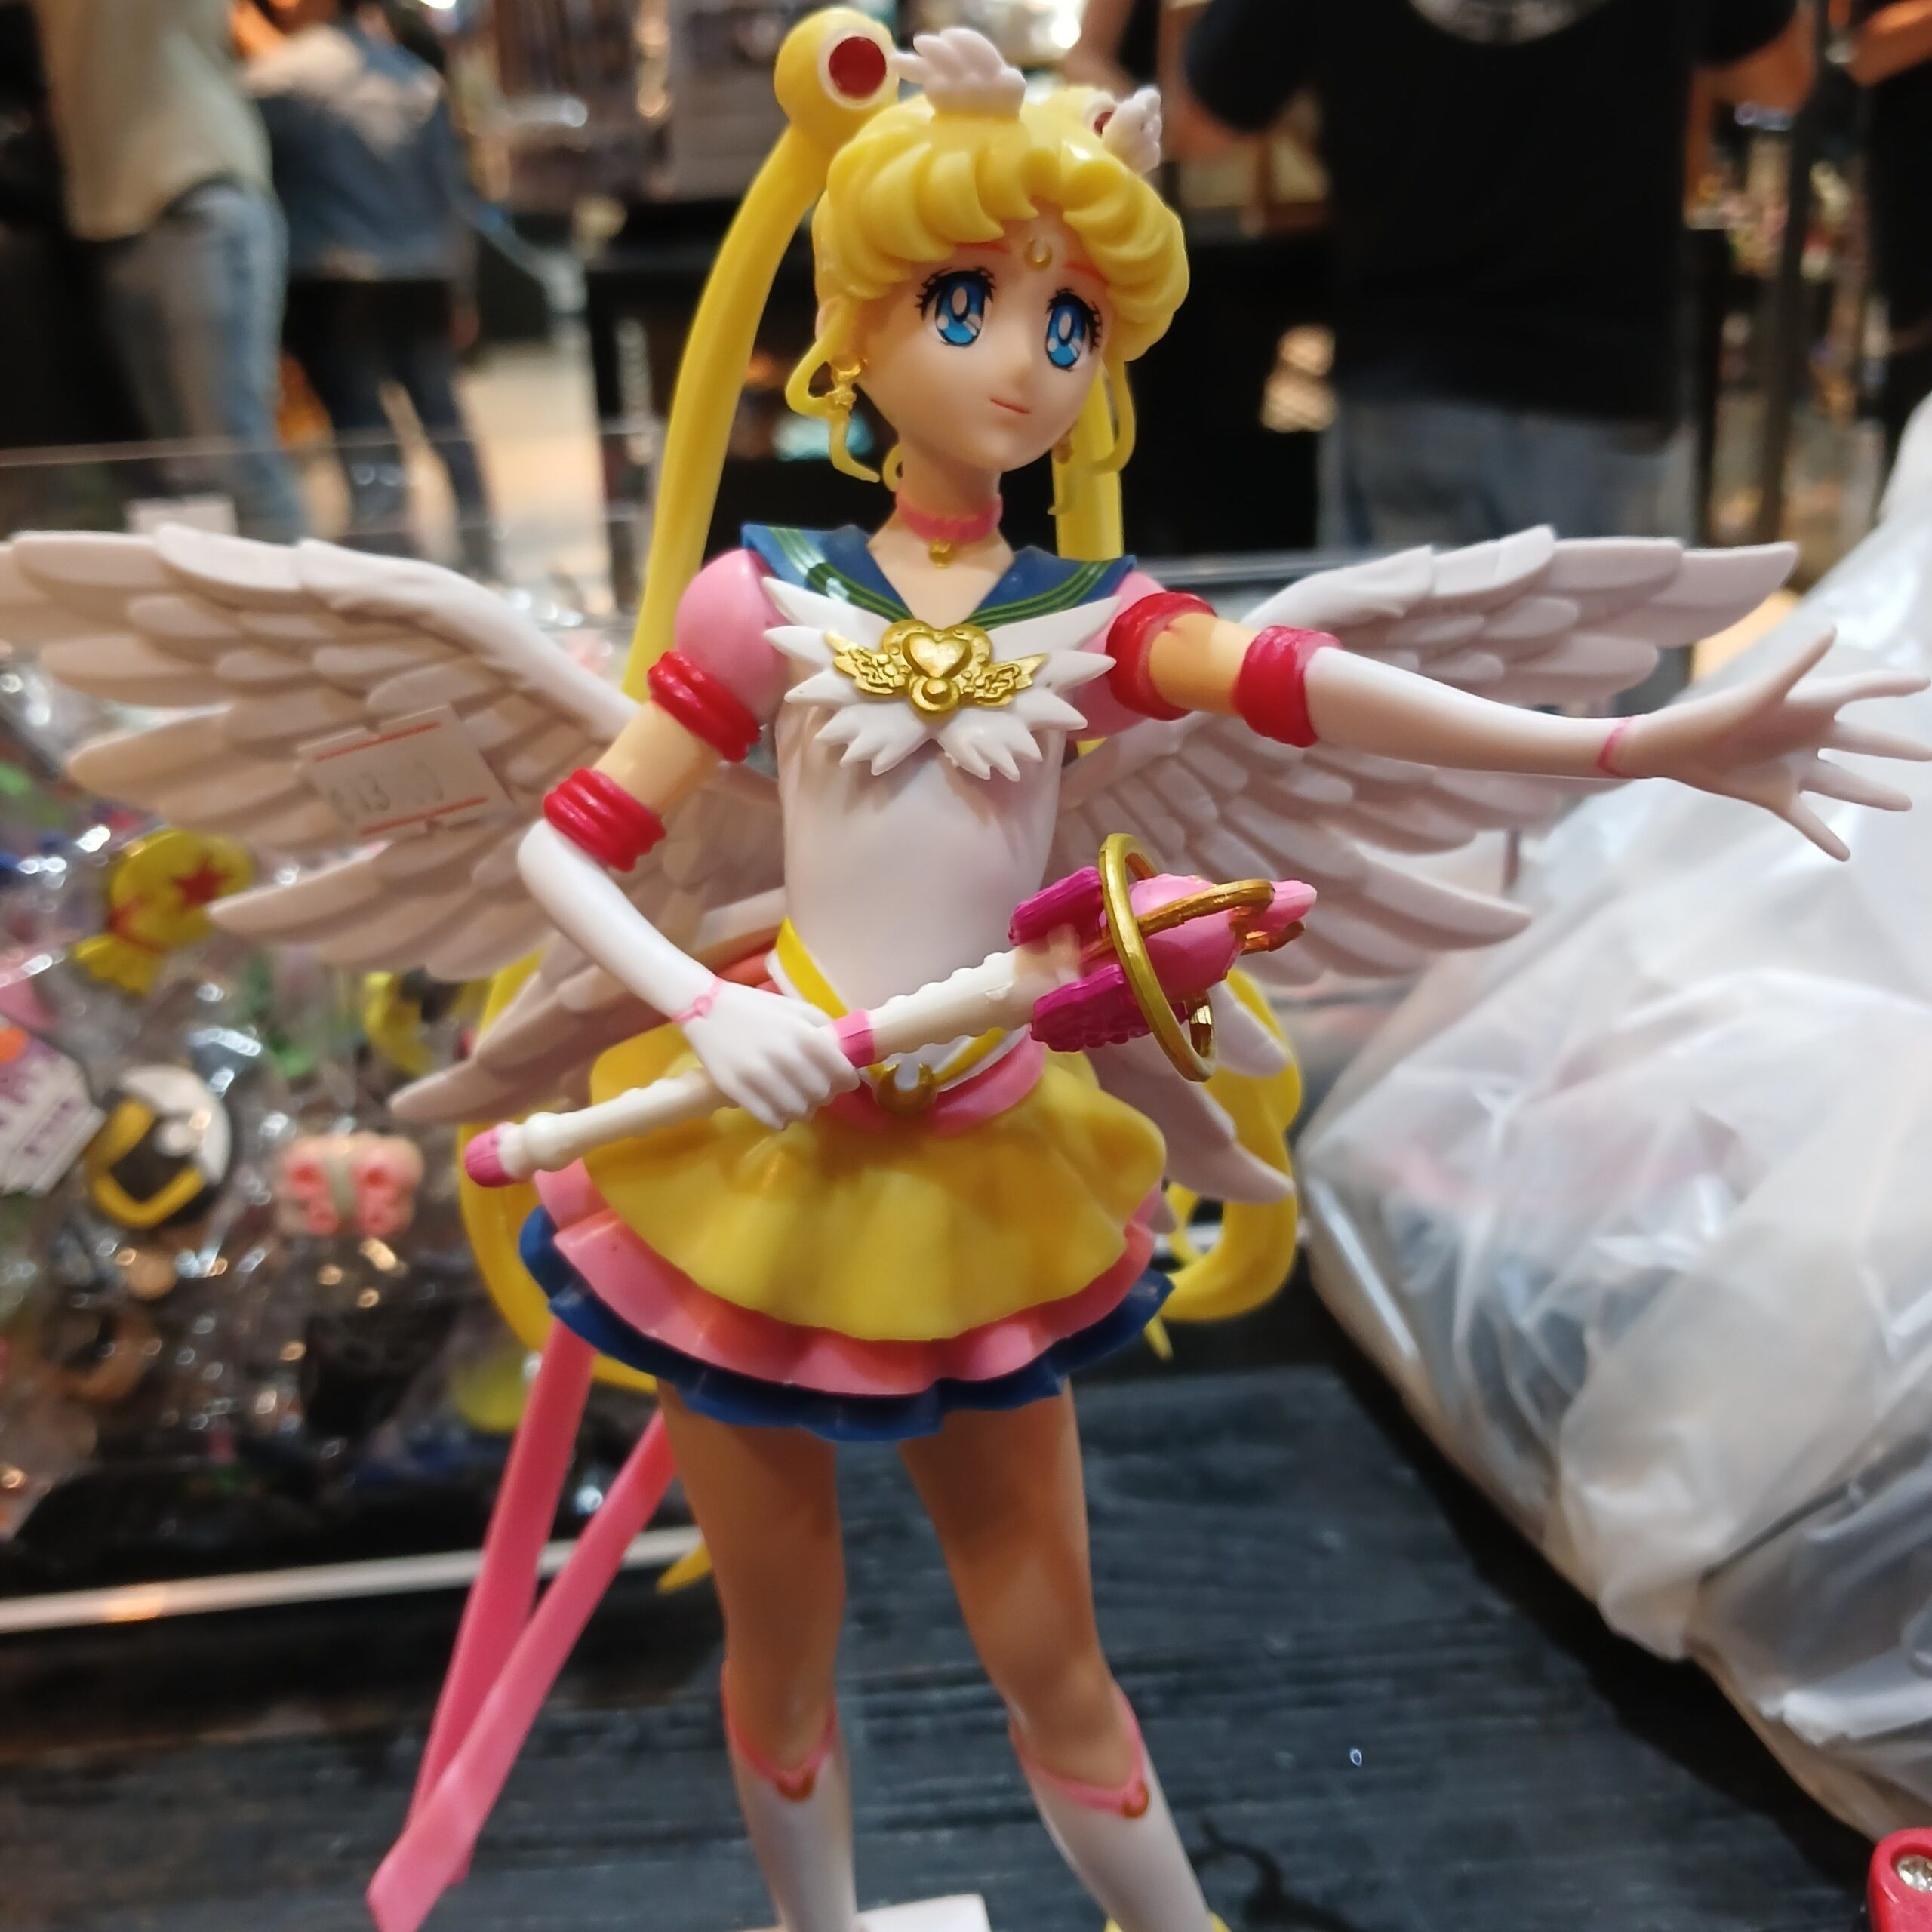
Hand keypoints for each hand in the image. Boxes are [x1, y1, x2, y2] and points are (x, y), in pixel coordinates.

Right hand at [676, 978, 859, 1130]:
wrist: (706, 1008)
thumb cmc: (757, 1008)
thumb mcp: (798, 1009)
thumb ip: (825, 1031)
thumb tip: (845, 1056)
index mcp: (805, 1035)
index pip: (842, 1073)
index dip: (847, 1080)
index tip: (842, 1080)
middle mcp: (785, 1058)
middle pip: (823, 1095)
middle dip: (825, 1094)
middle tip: (817, 1089)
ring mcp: (759, 1077)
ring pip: (799, 1112)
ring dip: (803, 1109)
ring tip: (797, 1100)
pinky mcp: (736, 1091)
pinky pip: (771, 1119)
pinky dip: (780, 1119)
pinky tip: (778, 1109)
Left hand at [1610, 618, 1929, 859]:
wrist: (1673, 748)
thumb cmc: (1715, 714)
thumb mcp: (1760, 694)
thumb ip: (1797, 666)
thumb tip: (1831, 630)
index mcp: (1809, 706)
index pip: (1861, 691)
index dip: (1892, 685)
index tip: (1925, 681)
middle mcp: (1808, 736)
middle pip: (1863, 742)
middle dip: (1895, 747)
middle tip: (1930, 754)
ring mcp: (1794, 767)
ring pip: (1845, 783)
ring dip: (1875, 794)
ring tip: (1907, 803)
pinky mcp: (1775, 795)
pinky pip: (1808, 819)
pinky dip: (1825, 837)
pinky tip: (1845, 854)